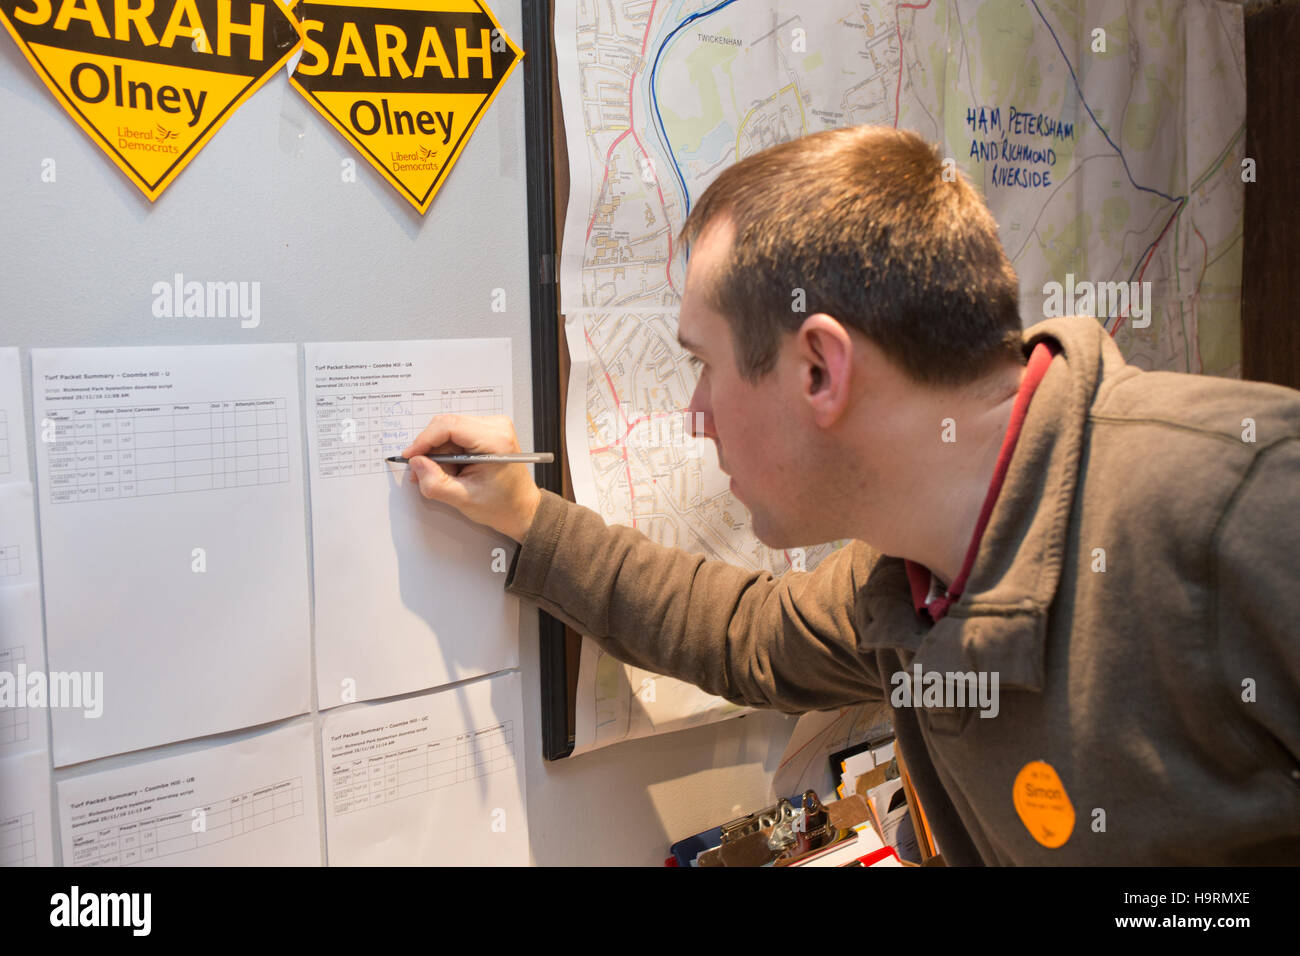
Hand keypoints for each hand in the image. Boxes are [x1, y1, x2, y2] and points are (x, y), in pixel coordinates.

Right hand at [401, 414, 541, 542]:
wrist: (522, 508)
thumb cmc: (502, 505)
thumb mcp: (463, 499)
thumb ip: (435, 482)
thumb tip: (416, 463)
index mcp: (496, 440)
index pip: (449, 426)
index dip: (424, 440)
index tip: (410, 456)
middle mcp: (497, 426)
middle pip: (447, 425)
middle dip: (431, 449)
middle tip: (423, 472)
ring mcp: (494, 426)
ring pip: (450, 429)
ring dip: (440, 452)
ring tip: (447, 476)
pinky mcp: (489, 430)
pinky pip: (457, 433)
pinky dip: (449, 451)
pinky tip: (454, 469)